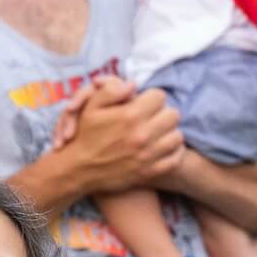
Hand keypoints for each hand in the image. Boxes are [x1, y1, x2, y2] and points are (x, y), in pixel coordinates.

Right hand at [52, 76, 183, 194]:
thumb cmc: (86, 136)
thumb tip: (133, 85)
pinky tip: (161, 148)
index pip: (160, 96)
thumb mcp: (91, 107)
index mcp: (130, 115)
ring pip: (177, 135)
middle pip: (172, 115)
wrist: (79, 170)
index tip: (143, 105)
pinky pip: (175, 157)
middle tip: (151, 119)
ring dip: (168, 132)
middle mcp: (143, 135)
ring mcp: (148, 155)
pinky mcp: (150, 171)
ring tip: (156, 133)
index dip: (151, 98)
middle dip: (162, 113)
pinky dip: (172, 152)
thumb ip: (111, 89)